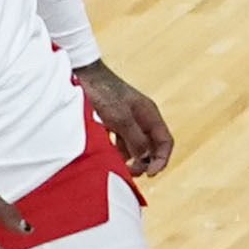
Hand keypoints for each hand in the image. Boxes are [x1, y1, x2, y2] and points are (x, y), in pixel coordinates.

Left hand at [74, 61, 173, 180]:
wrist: (83, 75)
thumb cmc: (104, 93)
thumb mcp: (121, 119)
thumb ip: (135, 140)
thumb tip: (144, 159)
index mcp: (150, 115)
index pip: (164, 142)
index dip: (161, 159)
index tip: (149, 173)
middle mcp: (142, 118)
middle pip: (151, 146)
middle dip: (144, 162)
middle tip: (131, 173)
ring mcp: (127, 119)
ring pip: (135, 145)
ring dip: (130, 158)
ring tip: (118, 167)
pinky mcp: (113, 121)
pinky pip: (120, 141)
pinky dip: (117, 151)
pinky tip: (108, 155)